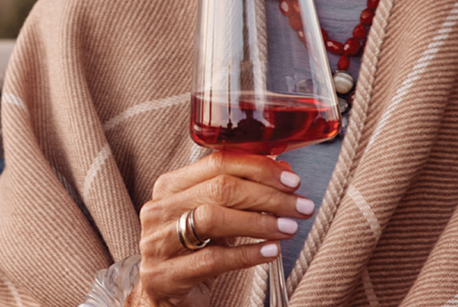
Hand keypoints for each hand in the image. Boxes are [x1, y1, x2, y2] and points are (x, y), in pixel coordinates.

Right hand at [126, 152, 312, 306]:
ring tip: (288, 228)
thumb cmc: (191, 251)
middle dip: (267, 195)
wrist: (163, 294)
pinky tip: (270, 251)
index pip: (217, 163)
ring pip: (213, 219)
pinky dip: (247, 253)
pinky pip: (212, 259)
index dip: (258, 168)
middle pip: (219, 189)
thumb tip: (281, 171)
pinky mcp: (165, 274)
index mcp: (169, 187)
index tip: (291, 180)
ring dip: (259, 222)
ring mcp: (158, 242)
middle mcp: (160, 209)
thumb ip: (239, 194)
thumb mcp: (211, 217)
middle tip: (299, 206)